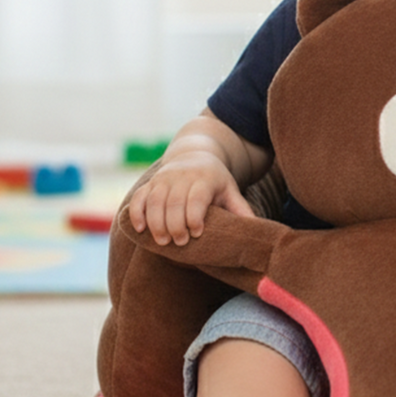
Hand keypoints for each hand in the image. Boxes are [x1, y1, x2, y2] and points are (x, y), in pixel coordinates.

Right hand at [128, 153, 252, 246]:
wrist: (195, 154)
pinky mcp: (150, 183)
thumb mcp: (230, 190)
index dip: (194, 215)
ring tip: (162, 242)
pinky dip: (136, 213)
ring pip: (155, 200)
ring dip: (155, 222)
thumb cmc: (216, 180)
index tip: (196, 233)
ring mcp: (163, 179)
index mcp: (205, 178)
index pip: (197, 196)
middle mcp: (182, 176)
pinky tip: (139, 229)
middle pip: (174, 201)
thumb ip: (241, 209)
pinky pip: (139, 197)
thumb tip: (258, 231)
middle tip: (179, 243)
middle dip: (174, 223)